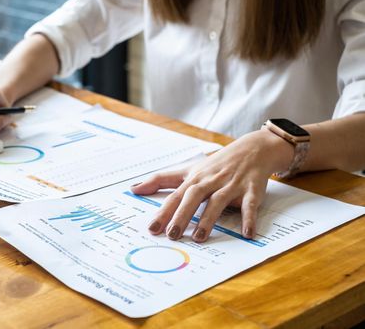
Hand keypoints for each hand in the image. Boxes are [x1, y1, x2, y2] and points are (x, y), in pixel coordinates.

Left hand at [130, 130, 293, 242]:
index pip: (175, 196)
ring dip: (209, 219)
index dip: (163, 212)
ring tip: (198, 237)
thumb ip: (161, 180)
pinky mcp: (252, 189)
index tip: (152, 228)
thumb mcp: (188, 169)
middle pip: (193, 196)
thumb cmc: (216, 164)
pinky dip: (249, 218)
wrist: (253, 148)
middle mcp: (211, 180)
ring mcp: (231, 185)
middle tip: (172, 235)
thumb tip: (133, 189)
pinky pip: (250, 204)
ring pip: (218, 201)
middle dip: (182, 215)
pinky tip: (247, 234)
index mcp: (195, 178)